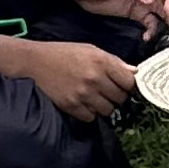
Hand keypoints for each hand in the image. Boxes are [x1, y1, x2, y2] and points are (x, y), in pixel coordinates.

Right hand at [0, 33, 138, 123]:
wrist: (34, 62)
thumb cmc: (62, 54)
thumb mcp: (91, 50)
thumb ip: (114, 62)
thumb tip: (134, 72)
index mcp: (102, 61)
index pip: (130, 82)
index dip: (129, 85)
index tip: (124, 85)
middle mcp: (95, 78)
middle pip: (120, 98)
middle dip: (117, 96)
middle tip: (107, 91)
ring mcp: (83, 94)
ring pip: (108, 110)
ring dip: (104, 106)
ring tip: (94, 97)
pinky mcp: (71, 106)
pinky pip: (91, 117)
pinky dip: (90, 113)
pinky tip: (83, 103)